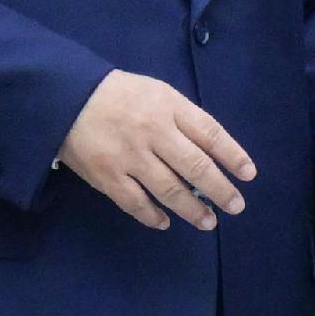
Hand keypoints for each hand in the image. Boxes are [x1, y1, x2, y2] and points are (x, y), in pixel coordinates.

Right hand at [60, 69, 255, 229]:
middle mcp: (153, 132)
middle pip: (196, 166)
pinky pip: (136, 203)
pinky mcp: (107, 176)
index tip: (249, 174)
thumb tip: (212, 152)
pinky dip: (153, 216)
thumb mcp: (157, 93)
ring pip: (169, 190)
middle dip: (220, 190)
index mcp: (168, 107)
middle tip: (236, 206)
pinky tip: (166, 222)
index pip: (210, 133)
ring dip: (192, 210)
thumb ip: (183, 118)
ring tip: (209, 222)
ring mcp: (129, 156)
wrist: (66, 97)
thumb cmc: (120, 96)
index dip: (233, 156)